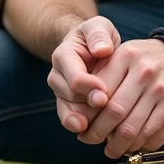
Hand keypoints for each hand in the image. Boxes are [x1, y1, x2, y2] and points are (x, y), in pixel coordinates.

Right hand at [48, 16, 119, 134]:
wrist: (91, 49)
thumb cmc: (97, 37)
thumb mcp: (99, 27)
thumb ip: (99, 34)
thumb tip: (102, 50)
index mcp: (63, 56)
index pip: (74, 76)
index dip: (89, 87)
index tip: (105, 94)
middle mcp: (58, 76)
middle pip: (70, 97)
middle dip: (88, 106)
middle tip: (105, 113)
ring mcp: (62, 93)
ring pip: (69, 112)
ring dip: (83, 122)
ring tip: (94, 133)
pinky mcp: (69, 105)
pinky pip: (72, 119)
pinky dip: (83, 129)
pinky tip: (94, 136)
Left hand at [77, 38, 163, 158]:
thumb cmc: (144, 60)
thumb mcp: (121, 55)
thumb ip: (100, 77)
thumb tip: (81, 110)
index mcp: (127, 57)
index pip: (100, 93)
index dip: (87, 114)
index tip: (80, 125)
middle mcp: (145, 74)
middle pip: (115, 114)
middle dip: (98, 134)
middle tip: (90, 140)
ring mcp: (163, 92)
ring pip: (134, 131)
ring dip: (118, 146)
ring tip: (110, 149)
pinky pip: (153, 137)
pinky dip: (140, 146)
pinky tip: (132, 145)